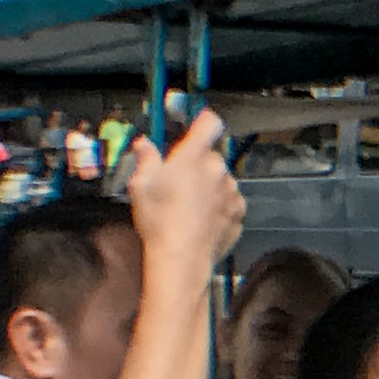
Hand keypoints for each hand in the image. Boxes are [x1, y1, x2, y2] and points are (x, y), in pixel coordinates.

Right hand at [128, 108, 243, 275]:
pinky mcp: (238, 214)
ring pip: (221, 181)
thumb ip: (146, 159)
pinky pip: (229, 203)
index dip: (204, 121)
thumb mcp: (141, 184)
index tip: (199, 124)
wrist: (182, 257)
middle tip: (179, 181)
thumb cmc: (160, 220)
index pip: (209, 123)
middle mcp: (217, 170)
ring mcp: (231, 192)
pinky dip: (219, 207)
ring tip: (189, 206)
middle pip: (212, 156)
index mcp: (194, 156)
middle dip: (199, 164)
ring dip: (210, 187)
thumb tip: (145, 145)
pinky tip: (201, 219)